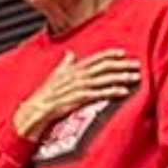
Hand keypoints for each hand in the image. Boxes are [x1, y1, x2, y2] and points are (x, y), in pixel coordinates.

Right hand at [13, 49, 137, 138]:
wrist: (31, 113)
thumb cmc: (42, 98)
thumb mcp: (53, 78)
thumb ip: (64, 65)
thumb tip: (70, 54)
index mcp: (70, 70)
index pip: (93, 59)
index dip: (109, 55)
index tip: (123, 54)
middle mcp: (74, 76)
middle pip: (102, 67)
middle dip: (121, 65)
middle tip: (136, 65)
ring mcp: (75, 87)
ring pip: (102, 79)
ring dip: (120, 77)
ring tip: (134, 77)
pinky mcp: (75, 100)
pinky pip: (97, 94)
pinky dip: (110, 91)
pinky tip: (122, 92)